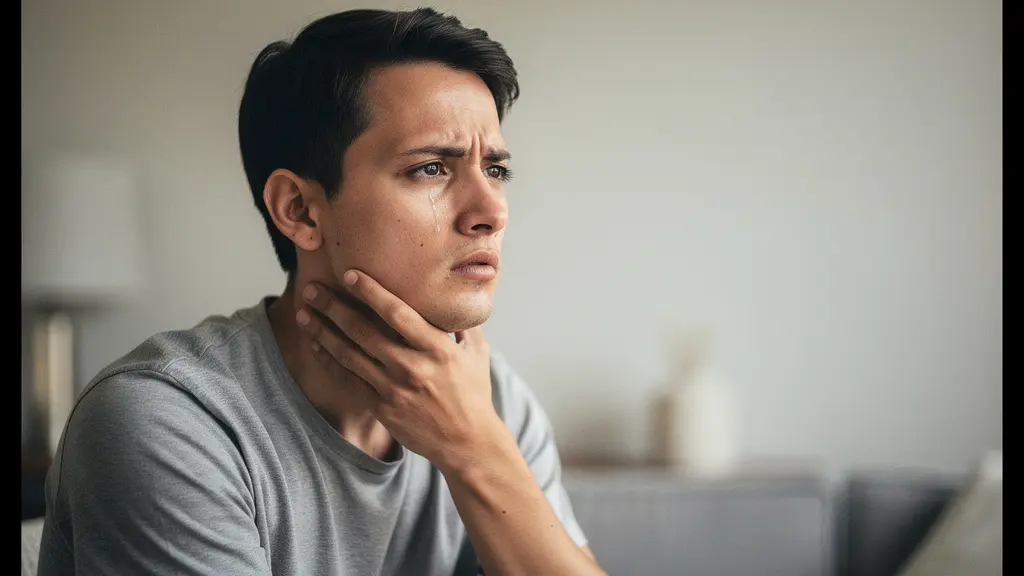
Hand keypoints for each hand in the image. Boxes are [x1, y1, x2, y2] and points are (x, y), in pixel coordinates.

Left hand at [295, 270, 502, 471]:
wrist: (467, 443)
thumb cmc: (473, 394)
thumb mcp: (477, 353)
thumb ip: (461, 324)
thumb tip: (452, 296)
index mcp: (438, 349)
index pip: (399, 314)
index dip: (372, 293)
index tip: (351, 275)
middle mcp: (414, 368)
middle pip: (364, 332)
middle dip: (334, 307)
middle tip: (312, 289)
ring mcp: (395, 390)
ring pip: (351, 355)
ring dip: (323, 332)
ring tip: (304, 313)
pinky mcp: (382, 407)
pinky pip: (350, 379)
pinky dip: (331, 360)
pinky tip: (316, 344)